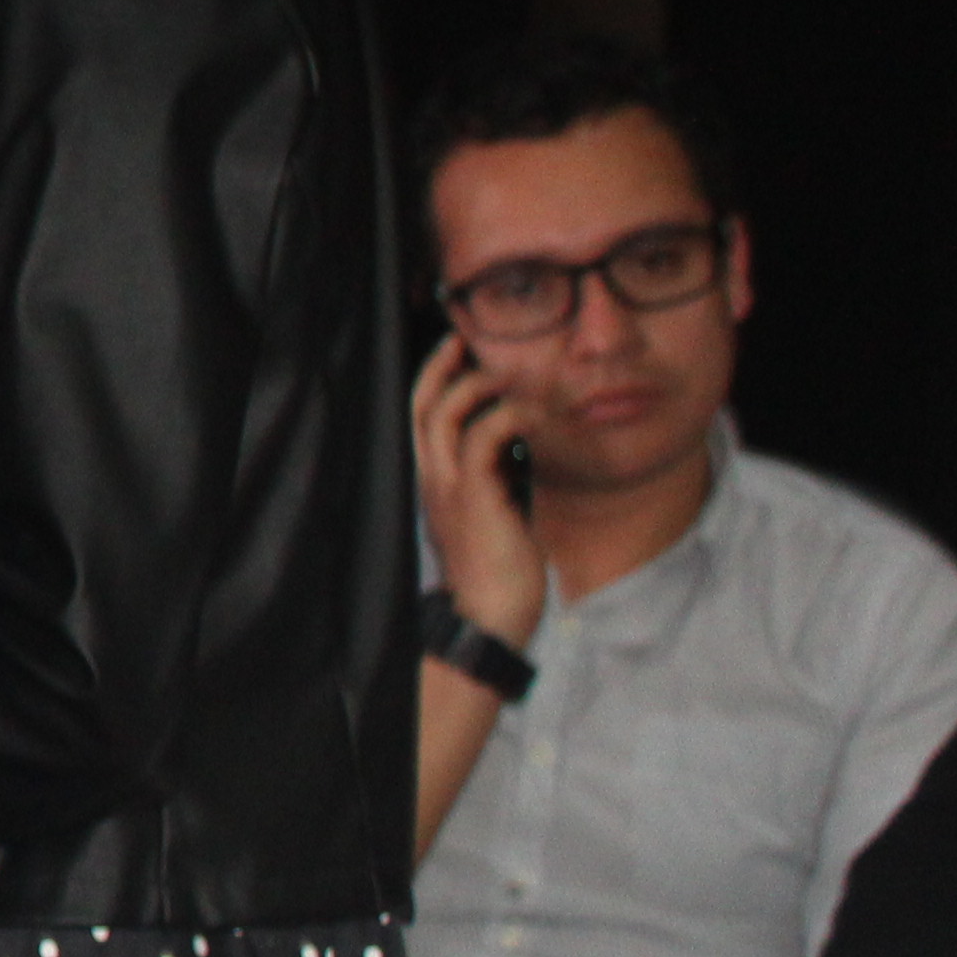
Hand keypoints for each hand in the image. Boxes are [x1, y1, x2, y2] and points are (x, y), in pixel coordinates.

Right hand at [411, 335, 545, 646]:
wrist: (489, 616)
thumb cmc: (496, 571)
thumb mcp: (488, 516)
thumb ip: (491, 482)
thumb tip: (513, 455)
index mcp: (433, 482)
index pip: (420, 417)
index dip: (433, 380)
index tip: (455, 354)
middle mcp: (432, 478)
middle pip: (423, 403)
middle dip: (443, 366)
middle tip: (466, 340)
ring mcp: (450, 486)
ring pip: (447, 412)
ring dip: (480, 385)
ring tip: (510, 376)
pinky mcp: (476, 495)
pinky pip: (487, 436)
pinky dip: (510, 416)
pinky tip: (536, 416)